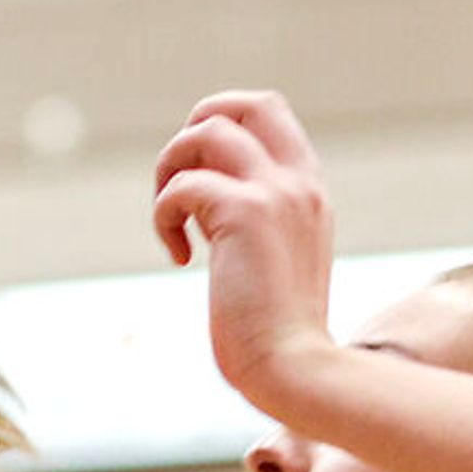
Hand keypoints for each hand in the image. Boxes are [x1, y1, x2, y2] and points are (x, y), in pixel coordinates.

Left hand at [150, 91, 340, 411]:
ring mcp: (274, 192)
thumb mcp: (276, 259)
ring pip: (206, 132)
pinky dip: (164, 215)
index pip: (270, 115)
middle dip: (198, 125)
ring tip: (173, 222)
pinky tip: (179, 259)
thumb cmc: (278, 331)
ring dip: (170, 170)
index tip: (202, 179)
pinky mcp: (244, 213)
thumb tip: (203, 201)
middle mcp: (298, 182)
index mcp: (309, 190)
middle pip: (248, 104)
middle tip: (181, 180)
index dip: (223, 129)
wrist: (294, 367)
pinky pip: (182, 186)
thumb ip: (257, 220)